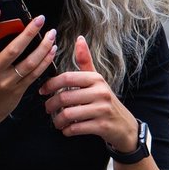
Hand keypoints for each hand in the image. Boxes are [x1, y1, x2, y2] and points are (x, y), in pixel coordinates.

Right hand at [0, 8, 57, 121]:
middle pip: (14, 49)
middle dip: (29, 32)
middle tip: (40, 19)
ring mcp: (7, 81)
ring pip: (29, 62)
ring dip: (43, 47)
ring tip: (51, 34)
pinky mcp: (18, 90)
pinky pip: (35, 74)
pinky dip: (45, 61)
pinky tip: (52, 50)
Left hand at [40, 36, 139, 153]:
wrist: (125, 126)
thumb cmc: (105, 101)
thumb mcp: (97, 80)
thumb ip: (85, 61)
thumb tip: (79, 38)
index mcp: (96, 79)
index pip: (67, 78)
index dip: (50, 84)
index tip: (43, 91)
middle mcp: (101, 92)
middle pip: (65, 97)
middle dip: (51, 105)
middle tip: (47, 109)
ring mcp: (102, 110)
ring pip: (68, 114)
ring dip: (58, 120)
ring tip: (57, 122)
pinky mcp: (102, 126)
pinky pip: (76, 128)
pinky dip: (67, 131)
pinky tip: (67, 130)